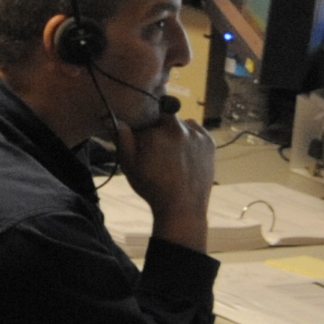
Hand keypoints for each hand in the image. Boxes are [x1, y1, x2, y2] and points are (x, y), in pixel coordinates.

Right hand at [118, 108, 216, 248]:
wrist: (183, 207)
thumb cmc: (152, 187)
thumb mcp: (129, 165)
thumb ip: (122, 139)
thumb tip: (114, 118)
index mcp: (157, 133)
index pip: (144, 117)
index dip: (140, 127)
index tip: (139, 139)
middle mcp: (178, 129)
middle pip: (163, 116)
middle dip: (157, 127)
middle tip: (155, 148)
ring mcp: (197, 135)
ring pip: (180, 122)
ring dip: (174, 130)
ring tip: (170, 151)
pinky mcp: (209, 142)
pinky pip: (195, 129)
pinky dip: (189, 135)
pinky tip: (183, 152)